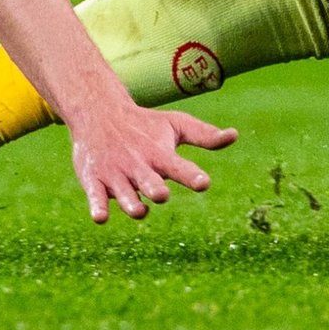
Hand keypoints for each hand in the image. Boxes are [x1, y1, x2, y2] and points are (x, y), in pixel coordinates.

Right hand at [67, 93, 234, 223]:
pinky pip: (95, 196)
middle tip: (162, 194)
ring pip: (124, 193)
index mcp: (159, 154)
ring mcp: (115, 173)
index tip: (203, 183)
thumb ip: (204, 135)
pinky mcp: (94, 180)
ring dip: (131, 203)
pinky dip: (98, 206)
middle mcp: (138, 165)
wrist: (99, 113)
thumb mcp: (175, 124)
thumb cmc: (145, 124)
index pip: (177, 166)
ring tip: (138, 210)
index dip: (190, 175)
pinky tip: (101, 217)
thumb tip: (235, 135)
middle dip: (155, 189)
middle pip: (148, 182)